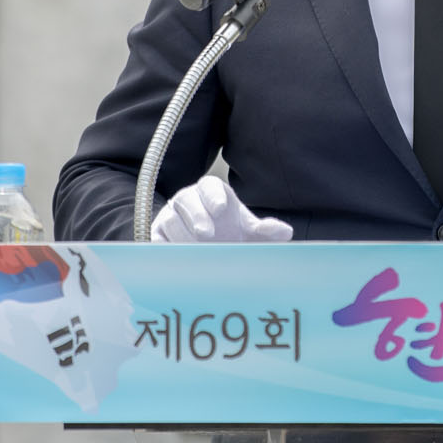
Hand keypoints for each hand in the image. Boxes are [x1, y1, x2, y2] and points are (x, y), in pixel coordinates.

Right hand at [150, 176, 293, 242]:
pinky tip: (180, 258)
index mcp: (212, 192)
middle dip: (197, 216)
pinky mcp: (156, 233)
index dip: (214, 195)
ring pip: (171, 220)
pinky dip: (167, 247)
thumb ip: (264, 231)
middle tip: (208, 233)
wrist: (206, 250)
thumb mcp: (247, 233)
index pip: (210, 185)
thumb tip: (285, 231)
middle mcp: (188, 200)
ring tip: (199, 251)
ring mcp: (170, 216)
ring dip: (184, 236)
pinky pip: (157, 238)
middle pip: (186, 200)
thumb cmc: (229, 234)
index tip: (222, 208)